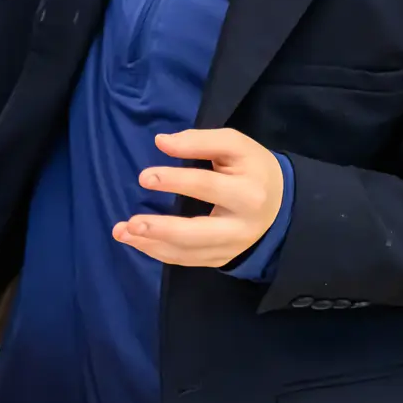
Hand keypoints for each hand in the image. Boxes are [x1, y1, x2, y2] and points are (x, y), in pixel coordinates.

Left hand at [114, 128, 284, 266]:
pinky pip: (187, 260)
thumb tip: (161, 142)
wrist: (281, 203)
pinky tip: (137, 242)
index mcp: (248, 193)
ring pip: (189, 252)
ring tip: (121, 232)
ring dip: (152, 245)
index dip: (175, 181)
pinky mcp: (222, 258)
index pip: (207, 186)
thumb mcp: (234, 145)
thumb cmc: (251, 168)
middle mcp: (242, 226)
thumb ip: (199, 141)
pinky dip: (159, 253)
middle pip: (198, 232)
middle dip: (162, 230)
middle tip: (131, 223)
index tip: (144, 177)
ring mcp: (232, 247)